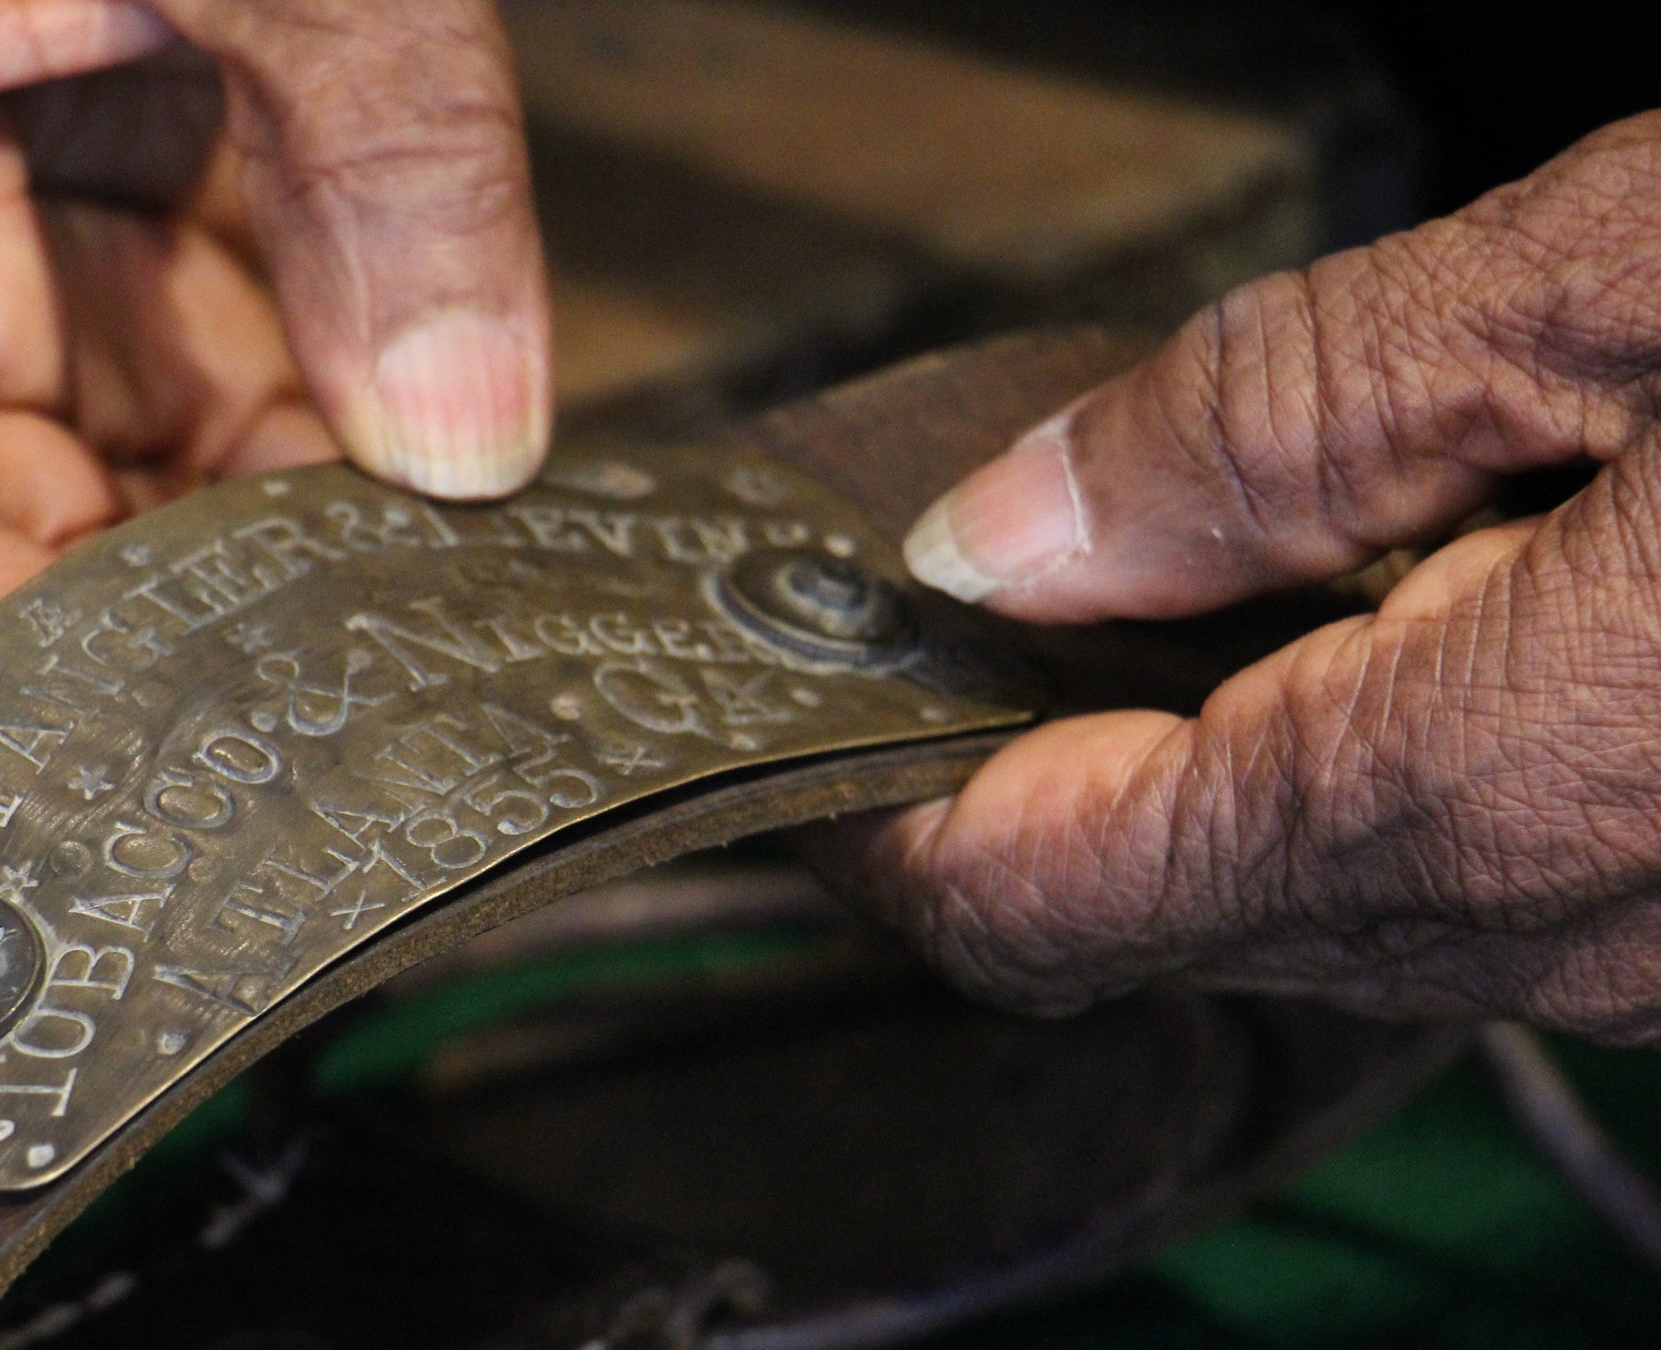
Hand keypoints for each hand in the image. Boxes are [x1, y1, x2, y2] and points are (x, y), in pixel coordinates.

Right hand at [0, 0, 549, 682]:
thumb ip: (394, 159)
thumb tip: (476, 450)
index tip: (162, 760)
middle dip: (166, 629)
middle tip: (359, 711)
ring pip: (105, 483)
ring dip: (266, 556)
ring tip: (430, 614)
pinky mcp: (111, 200)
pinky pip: (193, 383)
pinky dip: (309, 449)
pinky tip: (429, 491)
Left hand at [850, 112, 1660, 1041]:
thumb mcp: (1603, 290)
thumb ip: (1274, 422)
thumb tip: (1007, 534)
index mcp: (1471, 790)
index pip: (1031, 895)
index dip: (869, 810)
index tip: (787, 701)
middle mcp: (1546, 926)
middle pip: (1137, 914)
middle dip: (1002, 769)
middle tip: (932, 601)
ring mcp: (1635, 946)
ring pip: (1278, 903)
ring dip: (1161, 762)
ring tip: (1122, 575)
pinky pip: (1423, 877)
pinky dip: (1318, 766)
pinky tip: (1335, 608)